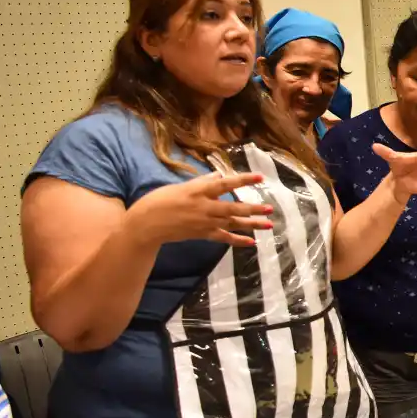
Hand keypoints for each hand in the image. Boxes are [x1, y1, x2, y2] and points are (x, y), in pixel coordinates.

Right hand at [127, 171, 272, 247]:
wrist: (146, 224)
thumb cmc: (160, 201)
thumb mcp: (181, 186)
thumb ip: (203, 182)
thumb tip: (220, 175)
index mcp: (198, 191)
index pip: (226, 184)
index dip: (243, 180)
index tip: (260, 178)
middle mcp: (205, 207)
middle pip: (233, 208)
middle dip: (253, 208)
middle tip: (270, 209)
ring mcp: (205, 222)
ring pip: (232, 223)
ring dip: (252, 224)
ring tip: (269, 225)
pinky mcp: (202, 234)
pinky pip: (224, 238)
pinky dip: (238, 240)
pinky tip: (252, 242)